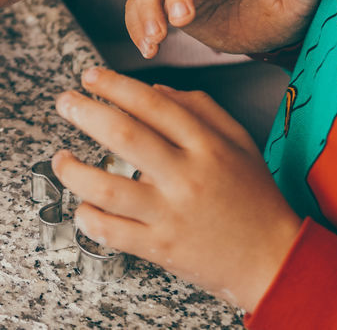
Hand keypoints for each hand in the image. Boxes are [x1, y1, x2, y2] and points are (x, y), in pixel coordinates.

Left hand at [52, 67, 301, 312]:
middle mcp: (187, 177)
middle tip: (64, 102)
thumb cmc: (254, 197)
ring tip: (60, 158)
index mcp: (207, 146)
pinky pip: (113, 232)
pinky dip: (89, 218)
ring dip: (74, 171)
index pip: (153, 105)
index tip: (89, 76)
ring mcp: (171, 215)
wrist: (276, 260)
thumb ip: (200, 109)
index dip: (115, 86)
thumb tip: (153, 89)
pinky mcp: (161, 248)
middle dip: (85, 113)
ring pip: (109, 188)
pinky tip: (81, 205)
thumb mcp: (239, 143)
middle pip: (125, 136)